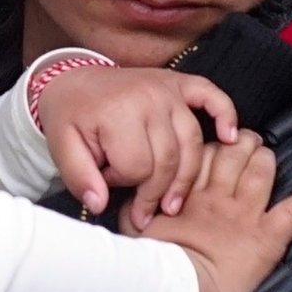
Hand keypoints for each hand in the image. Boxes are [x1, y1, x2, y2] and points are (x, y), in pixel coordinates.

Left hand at [36, 66, 238, 230]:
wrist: (72, 78)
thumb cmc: (70, 115)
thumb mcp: (62, 146)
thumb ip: (79, 177)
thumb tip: (100, 205)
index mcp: (118, 112)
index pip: (137, 167)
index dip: (123, 183)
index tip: (108, 182)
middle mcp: (148, 98)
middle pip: (168, 159)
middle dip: (156, 192)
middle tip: (145, 213)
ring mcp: (167, 89)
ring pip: (191, 142)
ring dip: (186, 176)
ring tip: (173, 203)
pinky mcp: (179, 83)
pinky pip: (211, 96)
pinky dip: (226, 115)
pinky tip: (230, 138)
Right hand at [133, 134, 291, 291]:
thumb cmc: (149, 263)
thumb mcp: (134, 227)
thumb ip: (138, 204)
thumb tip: (137, 194)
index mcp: (186, 194)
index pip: (203, 153)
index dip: (213, 145)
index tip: (218, 144)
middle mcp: (218, 198)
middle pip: (235, 154)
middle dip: (243, 142)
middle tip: (247, 142)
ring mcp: (244, 216)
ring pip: (262, 172)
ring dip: (267, 160)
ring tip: (268, 156)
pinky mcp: (266, 239)